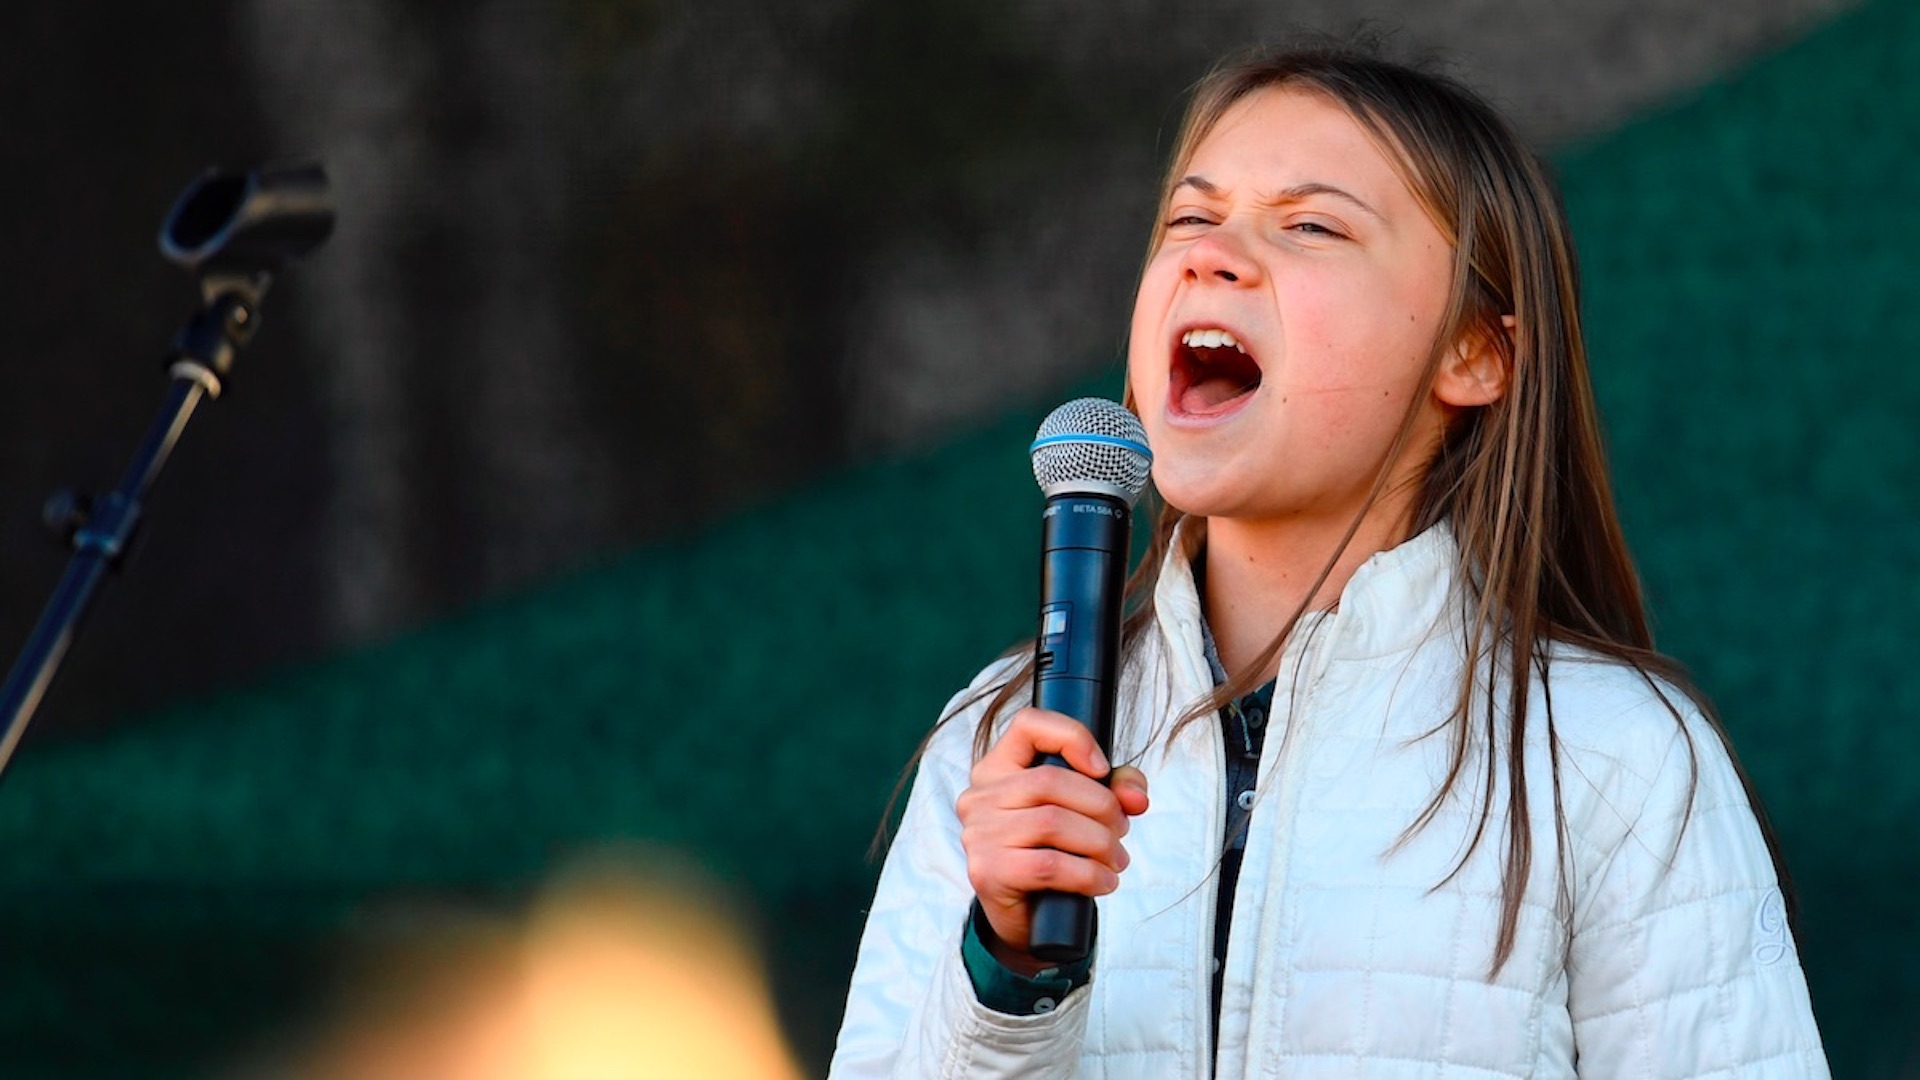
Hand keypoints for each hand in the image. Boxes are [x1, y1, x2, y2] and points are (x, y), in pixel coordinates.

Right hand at [955, 707, 1149, 973]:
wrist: (1028, 918)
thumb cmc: (1054, 852)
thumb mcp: (1086, 812)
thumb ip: (1116, 789)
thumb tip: (1136, 797)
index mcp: (998, 768)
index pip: (1028, 724)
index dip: (1072, 737)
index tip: (1102, 769)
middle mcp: (980, 795)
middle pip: (1051, 779)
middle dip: (1102, 805)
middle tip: (1121, 830)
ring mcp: (979, 833)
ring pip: (1053, 822)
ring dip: (1100, 843)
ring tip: (1117, 859)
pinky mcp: (987, 871)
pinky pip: (1050, 865)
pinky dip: (1088, 874)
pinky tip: (1104, 882)